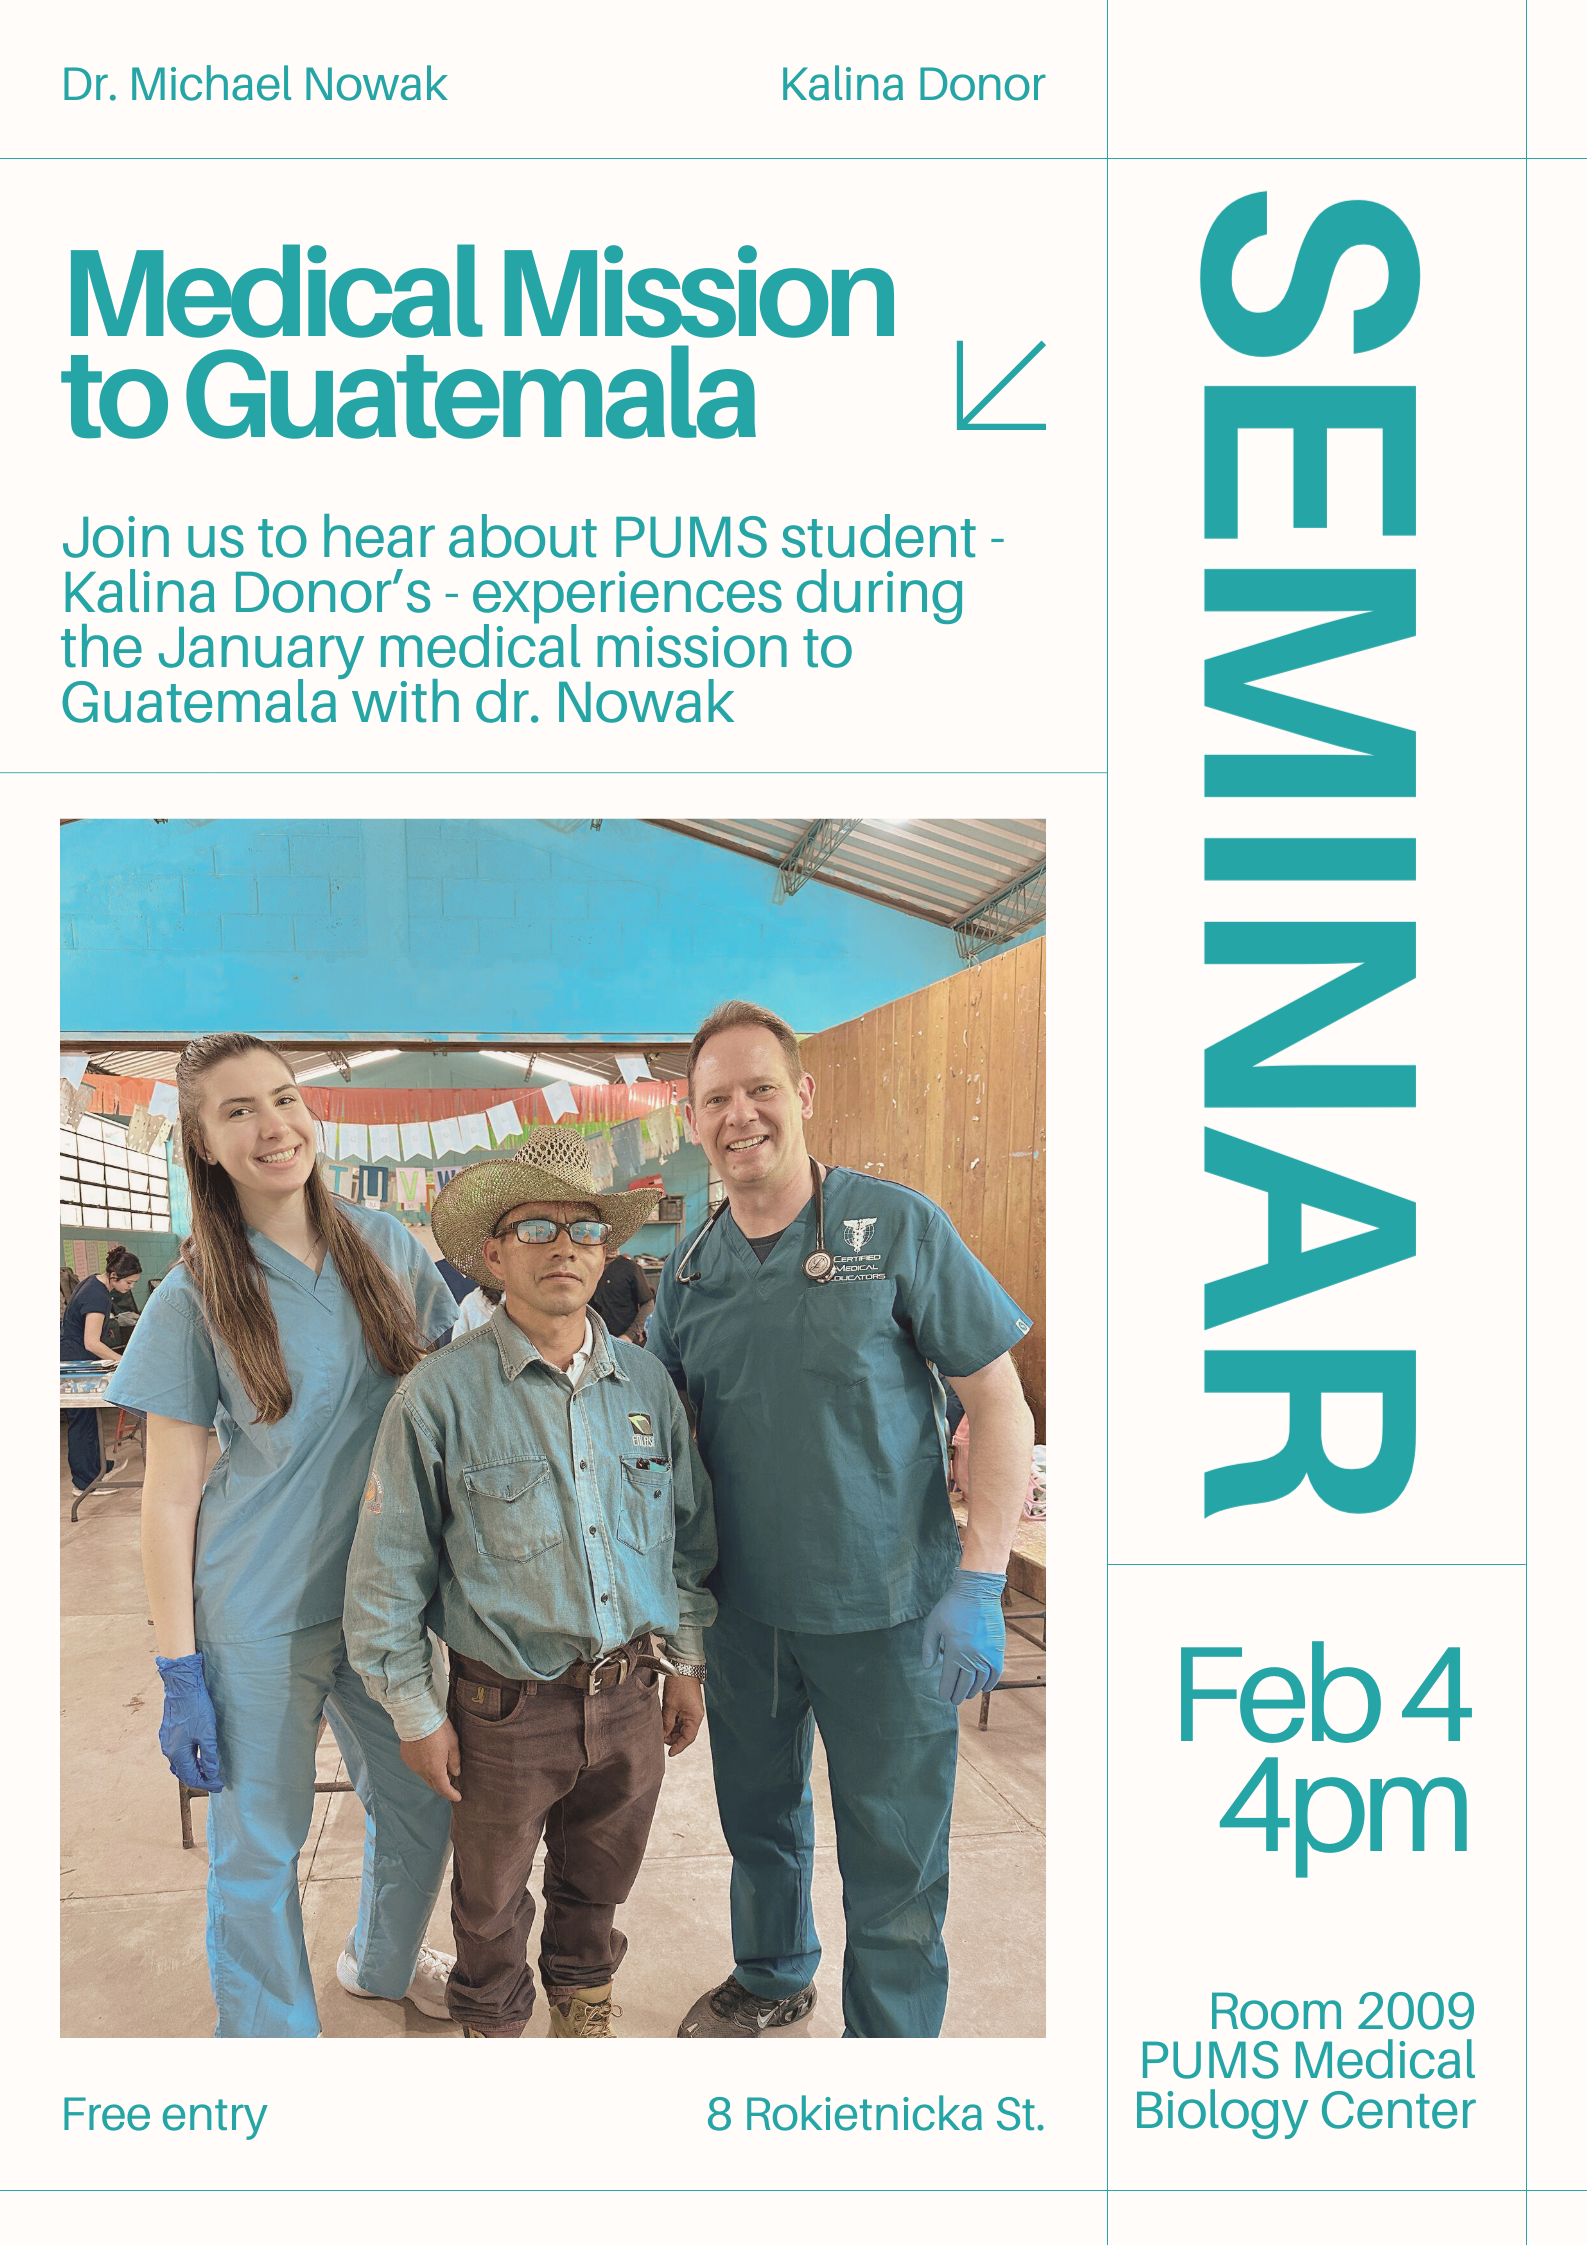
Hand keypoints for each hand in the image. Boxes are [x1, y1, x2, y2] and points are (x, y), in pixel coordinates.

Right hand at [154, 1651, 224, 1791]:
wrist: (182, 1687)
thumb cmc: (195, 1709)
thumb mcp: (207, 1733)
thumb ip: (209, 1756)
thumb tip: (211, 1774)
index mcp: (176, 1753)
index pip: (192, 1777)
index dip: (207, 1783)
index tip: (220, 1785)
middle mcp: (168, 1750)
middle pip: (184, 1772)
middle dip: (201, 1778)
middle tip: (216, 1780)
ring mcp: (166, 1740)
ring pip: (180, 1762)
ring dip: (193, 1769)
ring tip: (208, 1771)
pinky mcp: (168, 1732)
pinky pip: (178, 1752)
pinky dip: (188, 1758)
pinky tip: (197, 1755)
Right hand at [400, 1718, 461, 1800]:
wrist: (417, 1717)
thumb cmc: (438, 1729)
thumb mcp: (453, 1744)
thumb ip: (455, 1761)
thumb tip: (455, 1773)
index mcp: (435, 1770)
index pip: (443, 1789)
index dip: (451, 1794)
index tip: (458, 1797)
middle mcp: (421, 1771)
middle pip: (433, 1784)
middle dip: (442, 1785)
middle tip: (451, 1778)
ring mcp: (412, 1765)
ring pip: (424, 1776)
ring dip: (432, 1774)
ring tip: (441, 1763)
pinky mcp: (406, 1757)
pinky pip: (417, 1767)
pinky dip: (424, 1766)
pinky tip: (429, 1756)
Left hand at [661, 1674, 704, 1755]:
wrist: (683, 1668)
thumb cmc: (679, 1686)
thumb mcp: (670, 1707)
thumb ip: (667, 1723)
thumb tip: (663, 1736)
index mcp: (695, 1718)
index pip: (688, 1738)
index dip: (678, 1747)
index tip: (670, 1753)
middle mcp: (696, 1716)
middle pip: (685, 1734)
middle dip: (673, 1738)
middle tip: (661, 1738)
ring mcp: (692, 1711)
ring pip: (682, 1727)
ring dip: (672, 1730)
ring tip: (661, 1729)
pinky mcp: (688, 1707)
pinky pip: (681, 1720)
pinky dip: (673, 1723)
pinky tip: (665, 1722)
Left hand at [920, 1570, 1006, 1704]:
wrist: (978, 1591)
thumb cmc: (953, 1605)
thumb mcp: (934, 1624)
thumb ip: (929, 1646)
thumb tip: (927, 1667)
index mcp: (954, 1650)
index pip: (949, 1680)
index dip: (945, 1691)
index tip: (943, 1697)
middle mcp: (972, 1656)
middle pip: (965, 1685)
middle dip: (958, 1695)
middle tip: (953, 1700)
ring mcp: (987, 1654)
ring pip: (980, 1681)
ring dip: (972, 1691)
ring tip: (966, 1694)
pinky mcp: (998, 1650)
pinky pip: (995, 1673)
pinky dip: (990, 1683)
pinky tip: (984, 1687)